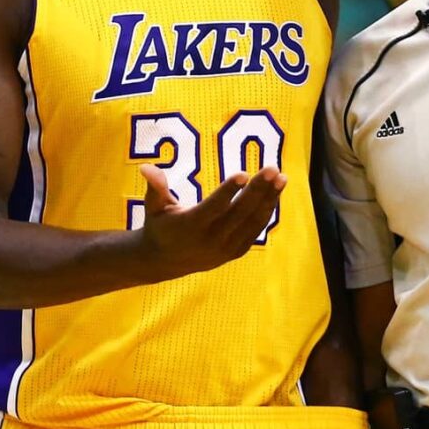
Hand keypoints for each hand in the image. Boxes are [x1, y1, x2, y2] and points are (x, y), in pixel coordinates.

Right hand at [136, 162, 284, 278]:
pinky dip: (266, 211)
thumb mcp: (154, 206)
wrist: (164, 262)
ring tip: (281, 178)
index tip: (244, 173)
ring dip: (269, 199)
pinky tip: (275, 192)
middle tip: (272, 169)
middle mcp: (210, 239)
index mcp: (190, 226)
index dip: (228, 191)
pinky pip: (255, 230)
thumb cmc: (160, 225)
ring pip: (252, 222)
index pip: (214, 207)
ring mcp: (225, 248)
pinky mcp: (235, 252)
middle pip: (239, 213)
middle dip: (258, 190)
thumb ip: (156, 187)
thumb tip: (147, 167)